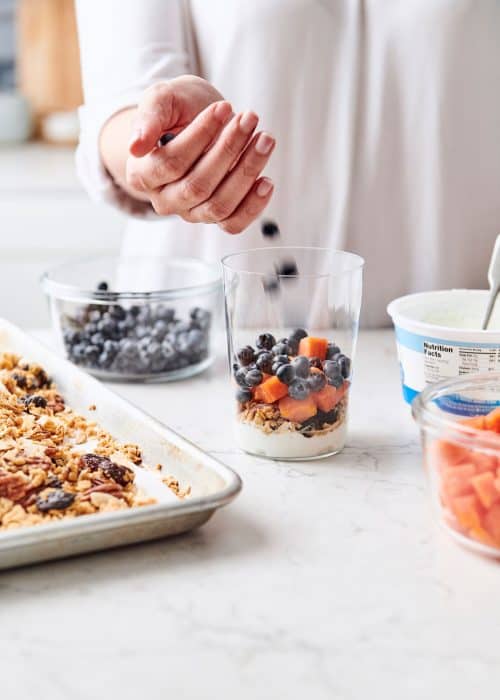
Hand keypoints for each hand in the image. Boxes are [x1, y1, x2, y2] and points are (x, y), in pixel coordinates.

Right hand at [125, 76, 274, 232]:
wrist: (195, 120)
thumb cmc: (177, 110)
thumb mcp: (161, 99)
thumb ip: (149, 116)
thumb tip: (136, 145)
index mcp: (142, 174)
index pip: (171, 163)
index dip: (199, 137)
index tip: (223, 108)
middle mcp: (165, 199)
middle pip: (197, 186)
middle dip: (228, 150)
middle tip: (250, 118)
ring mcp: (191, 212)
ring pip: (219, 205)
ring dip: (246, 172)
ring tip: (265, 140)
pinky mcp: (216, 217)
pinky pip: (233, 224)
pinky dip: (253, 206)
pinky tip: (266, 181)